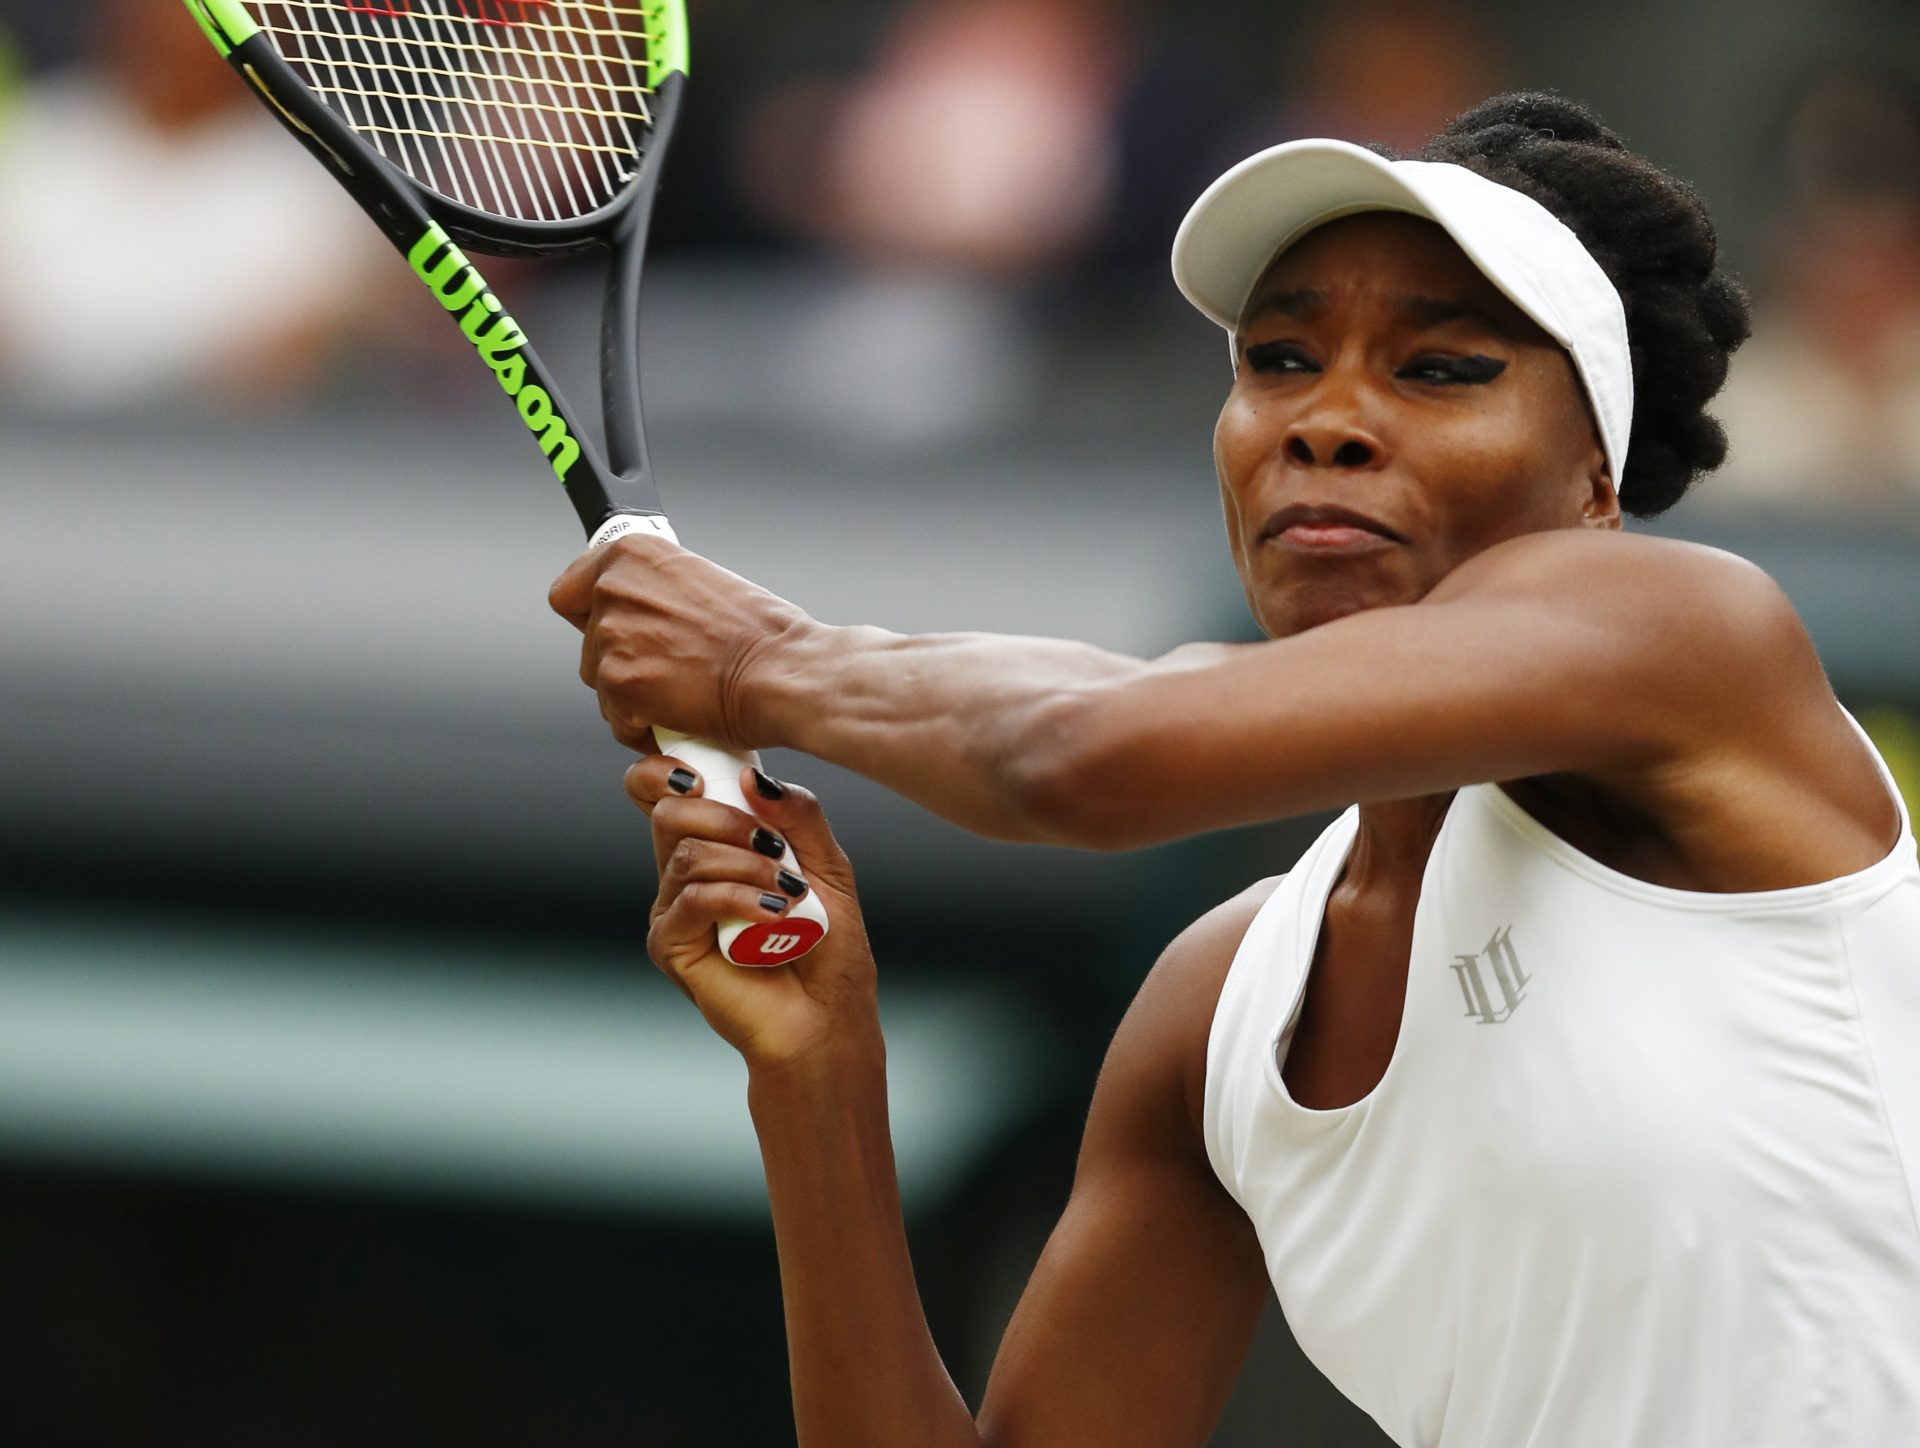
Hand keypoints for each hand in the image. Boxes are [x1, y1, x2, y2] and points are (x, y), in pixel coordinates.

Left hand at [549, 534, 816, 751]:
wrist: (785, 673)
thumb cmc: (764, 635)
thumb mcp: (704, 583)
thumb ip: (658, 591)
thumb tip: (646, 612)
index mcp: (633, 554)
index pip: (570, 590)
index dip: (590, 616)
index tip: (611, 630)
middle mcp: (614, 588)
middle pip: (588, 642)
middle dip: (621, 661)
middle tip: (668, 669)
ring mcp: (612, 638)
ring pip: (601, 683)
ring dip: (632, 696)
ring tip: (679, 695)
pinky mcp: (619, 685)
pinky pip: (618, 719)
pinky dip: (644, 727)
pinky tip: (679, 717)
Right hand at [630, 756, 878, 1068]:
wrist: (827, 1016)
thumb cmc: (829, 944)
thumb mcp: (827, 865)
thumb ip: (798, 815)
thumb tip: (753, 776)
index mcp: (716, 842)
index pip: (665, 788)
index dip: (671, 767)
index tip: (711, 772)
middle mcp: (686, 870)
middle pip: (669, 810)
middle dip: (726, 815)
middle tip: (771, 845)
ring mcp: (675, 908)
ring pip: (686, 853)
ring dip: (746, 864)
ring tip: (787, 892)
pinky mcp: (672, 945)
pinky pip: (692, 899)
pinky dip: (738, 898)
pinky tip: (774, 914)